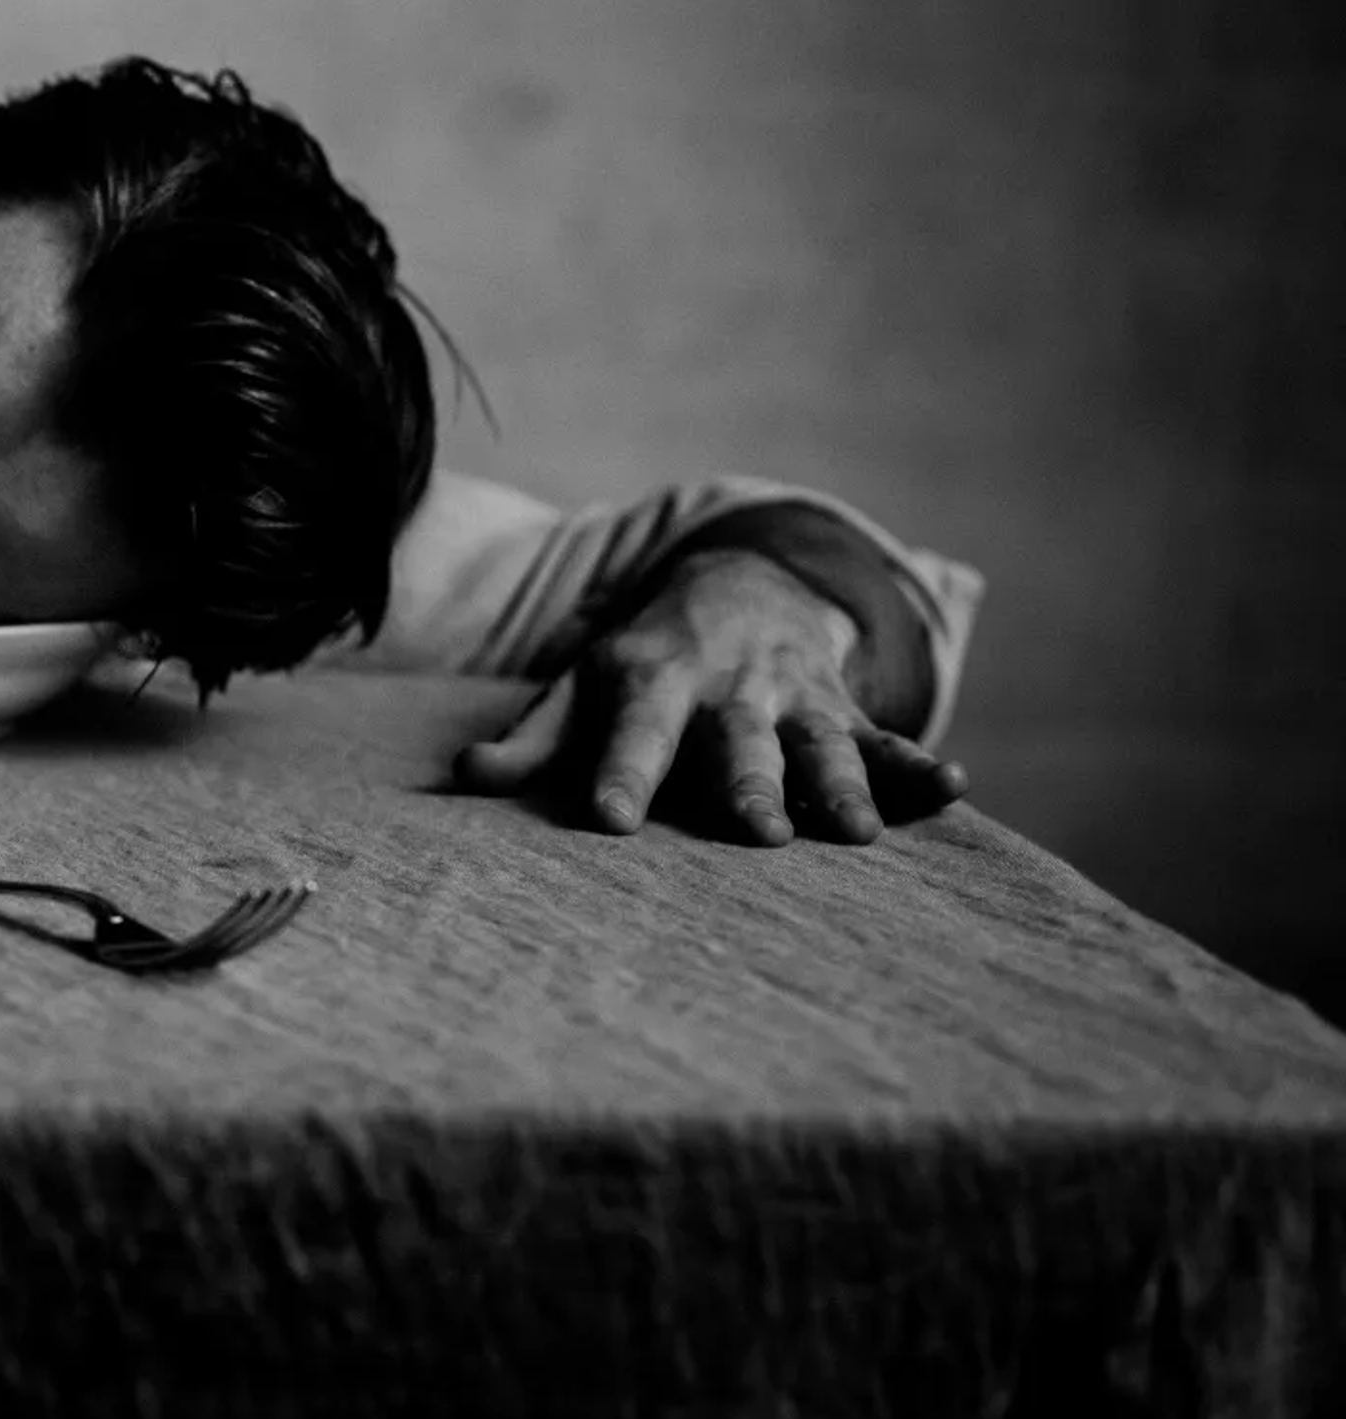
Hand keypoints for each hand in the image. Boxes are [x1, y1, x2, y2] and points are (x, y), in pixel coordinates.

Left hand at [454, 549, 967, 844]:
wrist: (738, 585)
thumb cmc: (644, 661)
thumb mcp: (583, 685)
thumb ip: (533, 738)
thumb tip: (465, 780)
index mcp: (652, 680)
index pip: (632, 731)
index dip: (620, 770)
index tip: (608, 818)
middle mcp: (726, 687)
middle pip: (737, 741)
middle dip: (748, 784)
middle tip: (758, 833)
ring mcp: (793, 696)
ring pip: (819, 743)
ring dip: (841, 784)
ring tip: (856, 832)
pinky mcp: (844, 709)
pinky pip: (884, 739)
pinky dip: (919, 766)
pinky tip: (953, 789)